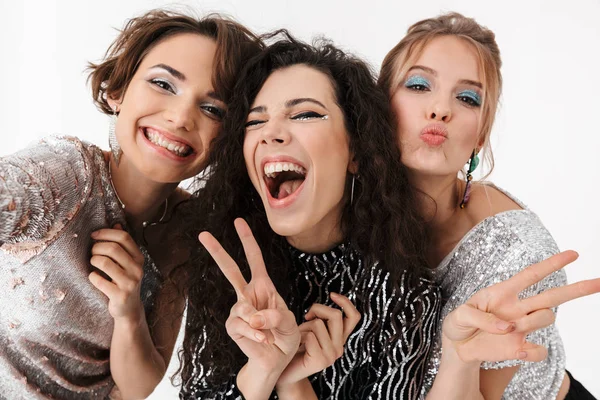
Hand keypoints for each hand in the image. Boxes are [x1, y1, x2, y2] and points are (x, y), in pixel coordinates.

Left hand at [88, 224, 144, 320]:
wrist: (129, 310)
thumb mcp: (127, 262)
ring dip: (93, 260)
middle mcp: (137, 269)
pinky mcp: (120, 295)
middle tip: (92, 252)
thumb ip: (123, 244)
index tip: (94, 235)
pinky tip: (94, 277)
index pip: (124, 237)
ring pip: (104, 262)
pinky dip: (92, 276)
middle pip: (113, 248)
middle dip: (97, 247)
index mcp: (139, 258)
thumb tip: (116, 224)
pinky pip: (98, 280)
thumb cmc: (124, 282)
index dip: (106, 233)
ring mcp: (130, 282)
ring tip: (93, 263)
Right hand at [199, 218, 300, 374]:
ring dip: (259, 323)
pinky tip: (263, 340)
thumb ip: (274, 316)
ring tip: (269, 335)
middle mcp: (248, 295)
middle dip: (217, 251)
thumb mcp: (288, 322)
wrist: (277, 360)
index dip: (247, 240)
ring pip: (242, 308)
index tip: (238, 221)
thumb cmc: (285, 337)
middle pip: (230, 270)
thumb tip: (251, 316)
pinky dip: (255, 334)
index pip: (255, 259)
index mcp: (264, 287)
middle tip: (202, 234)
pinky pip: (241, 326)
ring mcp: (239, 310)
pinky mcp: (233, 327)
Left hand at [277, 293, 359, 387]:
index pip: (354, 317)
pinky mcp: (320, 361)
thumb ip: (323, 318)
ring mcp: (331, 355)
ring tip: (300, 336)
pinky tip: (296, 345)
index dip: (345, 302)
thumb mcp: (313, 329)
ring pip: (319, 324)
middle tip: (307, 316)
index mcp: (340, 338)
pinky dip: (300, 336)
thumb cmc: (297, 347)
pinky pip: (310, 336)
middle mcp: (339, 347)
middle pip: (335, 315)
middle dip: (317, 309)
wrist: (286, 373)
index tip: (332, 295)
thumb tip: (328, 300)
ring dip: (305, 326)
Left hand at [443, 250, 599, 362]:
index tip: (573, 254)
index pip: (531, 275)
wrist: (457, 349)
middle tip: (599, 282)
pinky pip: (539, 350)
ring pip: (546, 318)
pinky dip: (533, 351)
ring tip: (510, 328)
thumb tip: (506, 327)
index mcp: (502, 292)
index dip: (551, 264)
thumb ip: (478, 317)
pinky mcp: (520, 348)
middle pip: (553, 296)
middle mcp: (517, 308)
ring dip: (533, 322)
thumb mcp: (458, 316)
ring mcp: (521, 328)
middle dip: (576, 289)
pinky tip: (519, 350)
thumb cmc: (458, 325)